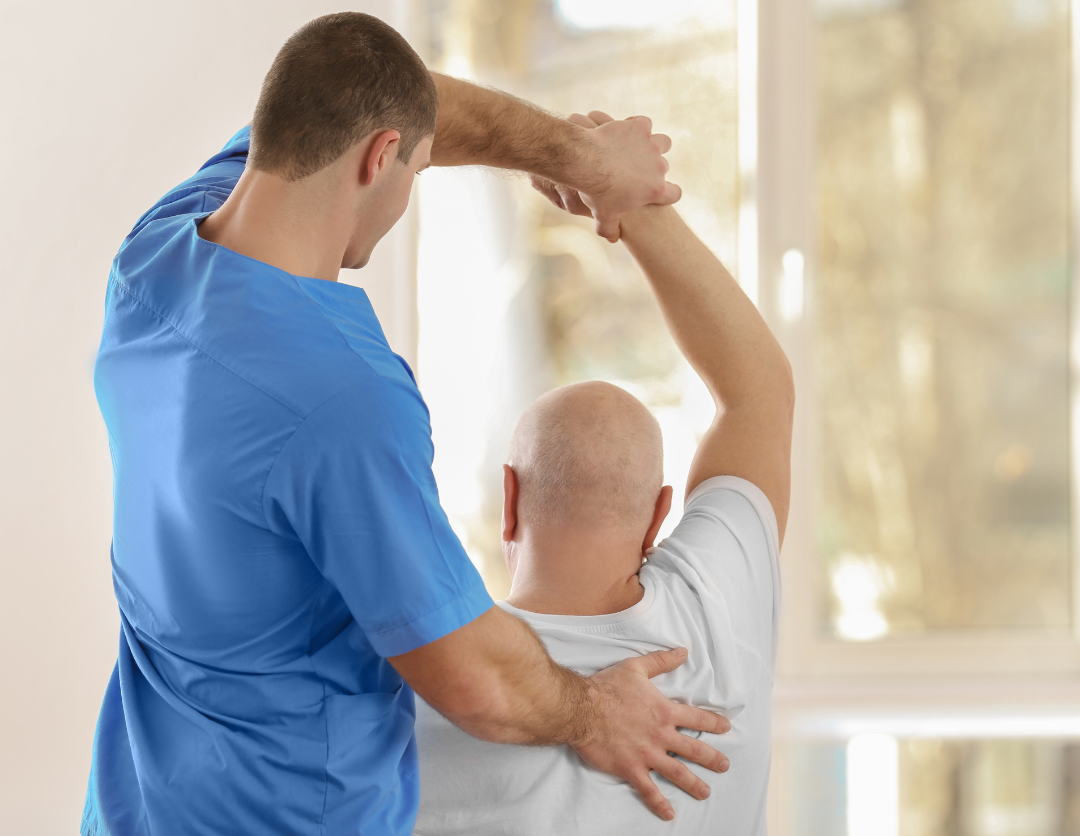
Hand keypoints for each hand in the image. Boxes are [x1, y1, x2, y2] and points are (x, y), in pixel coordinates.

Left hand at [532, 111, 680, 242]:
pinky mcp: (639, 127)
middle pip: (665, 165)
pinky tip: (625, 131)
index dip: (669, 194)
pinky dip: (636, 126)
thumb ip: (610, 229)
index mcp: (655, 190)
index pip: (674, 194)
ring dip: (653, 144)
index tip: (661, 192)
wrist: (586, 162)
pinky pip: (645, 123)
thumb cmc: (596, 193)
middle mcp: (658, 166)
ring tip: (638, 146)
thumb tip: (614, 238)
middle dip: (654, 167)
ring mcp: (650, 145)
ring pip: (663, 141)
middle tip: (637, 168)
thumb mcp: (603, 216)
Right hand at [571, 647, 730, 820]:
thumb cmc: (607, 687)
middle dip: (712, 759)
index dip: (714, 723)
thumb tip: (682, 652)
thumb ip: (661, 661)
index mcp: (664, 711)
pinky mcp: (631, 768)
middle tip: (724, 766)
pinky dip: (660, 803)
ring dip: (694, 784)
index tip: (726, 728)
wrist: (582, 708)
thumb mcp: (636, 668)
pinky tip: (669, 813)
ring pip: (677, 773)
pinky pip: (649, 790)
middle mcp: (661, 735)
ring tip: (705, 792)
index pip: (697, 718)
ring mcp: (647, 754)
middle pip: (694, 749)